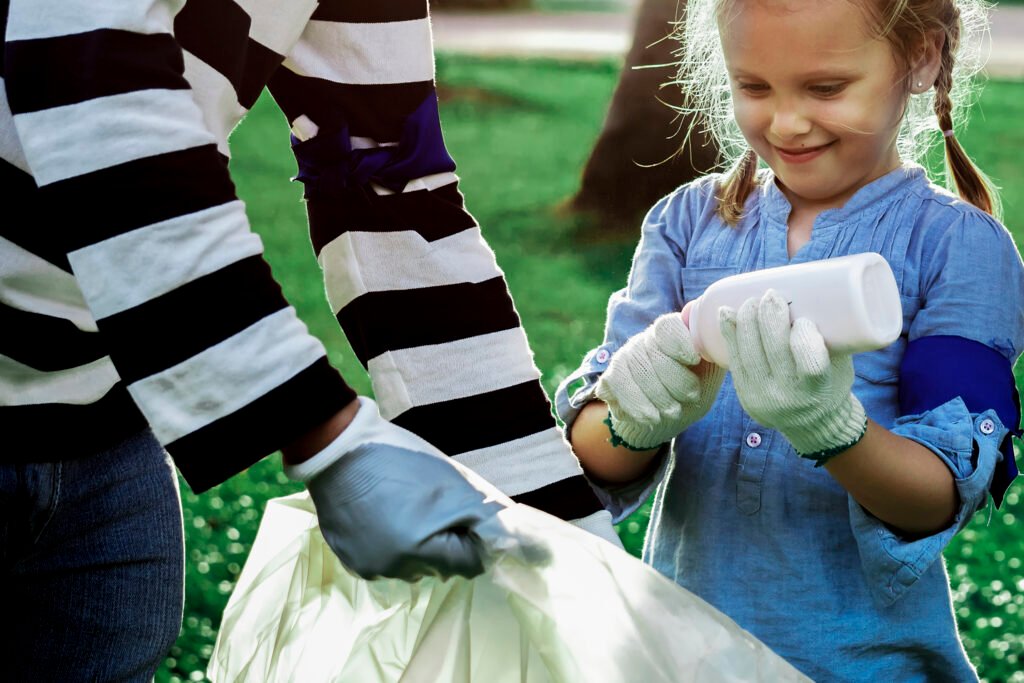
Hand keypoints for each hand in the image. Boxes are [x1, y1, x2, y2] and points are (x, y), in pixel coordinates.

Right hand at [286, 397, 503, 580]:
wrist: (339, 447)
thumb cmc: (403, 461)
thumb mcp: (456, 486)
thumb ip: (492, 521)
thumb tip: (533, 553)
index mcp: (420, 551)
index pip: (471, 564)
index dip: (471, 536)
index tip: (461, 510)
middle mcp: (393, 570)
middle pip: (442, 567)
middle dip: (446, 540)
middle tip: (431, 504)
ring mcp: (369, 568)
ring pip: (413, 566)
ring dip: (418, 544)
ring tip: (405, 506)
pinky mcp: (350, 560)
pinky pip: (386, 561)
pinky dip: (391, 542)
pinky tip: (385, 514)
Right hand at [595, 312, 724, 449]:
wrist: (667, 417)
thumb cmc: (694, 389)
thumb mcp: (710, 374)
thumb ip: (718, 356)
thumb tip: (732, 341)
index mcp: (672, 334)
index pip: (668, 326)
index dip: (679, 340)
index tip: (694, 358)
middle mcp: (645, 341)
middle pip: (652, 350)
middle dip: (673, 378)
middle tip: (691, 396)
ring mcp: (626, 358)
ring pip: (635, 369)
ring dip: (656, 395)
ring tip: (673, 413)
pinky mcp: (610, 377)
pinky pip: (618, 386)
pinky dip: (636, 405)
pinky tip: (651, 418)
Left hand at [718, 290, 866, 460]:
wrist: (812, 424)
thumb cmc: (831, 383)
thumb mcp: (840, 364)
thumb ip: (829, 336)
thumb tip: (815, 290)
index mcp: (818, 388)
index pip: (809, 358)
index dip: (803, 333)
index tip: (804, 318)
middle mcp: (788, 395)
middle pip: (773, 348)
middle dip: (769, 315)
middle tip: (772, 294)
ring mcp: (761, 395)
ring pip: (748, 350)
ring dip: (747, 319)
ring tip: (751, 300)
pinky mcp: (744, 393)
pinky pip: (733, 358)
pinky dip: (729, 331)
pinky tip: (726, 311)